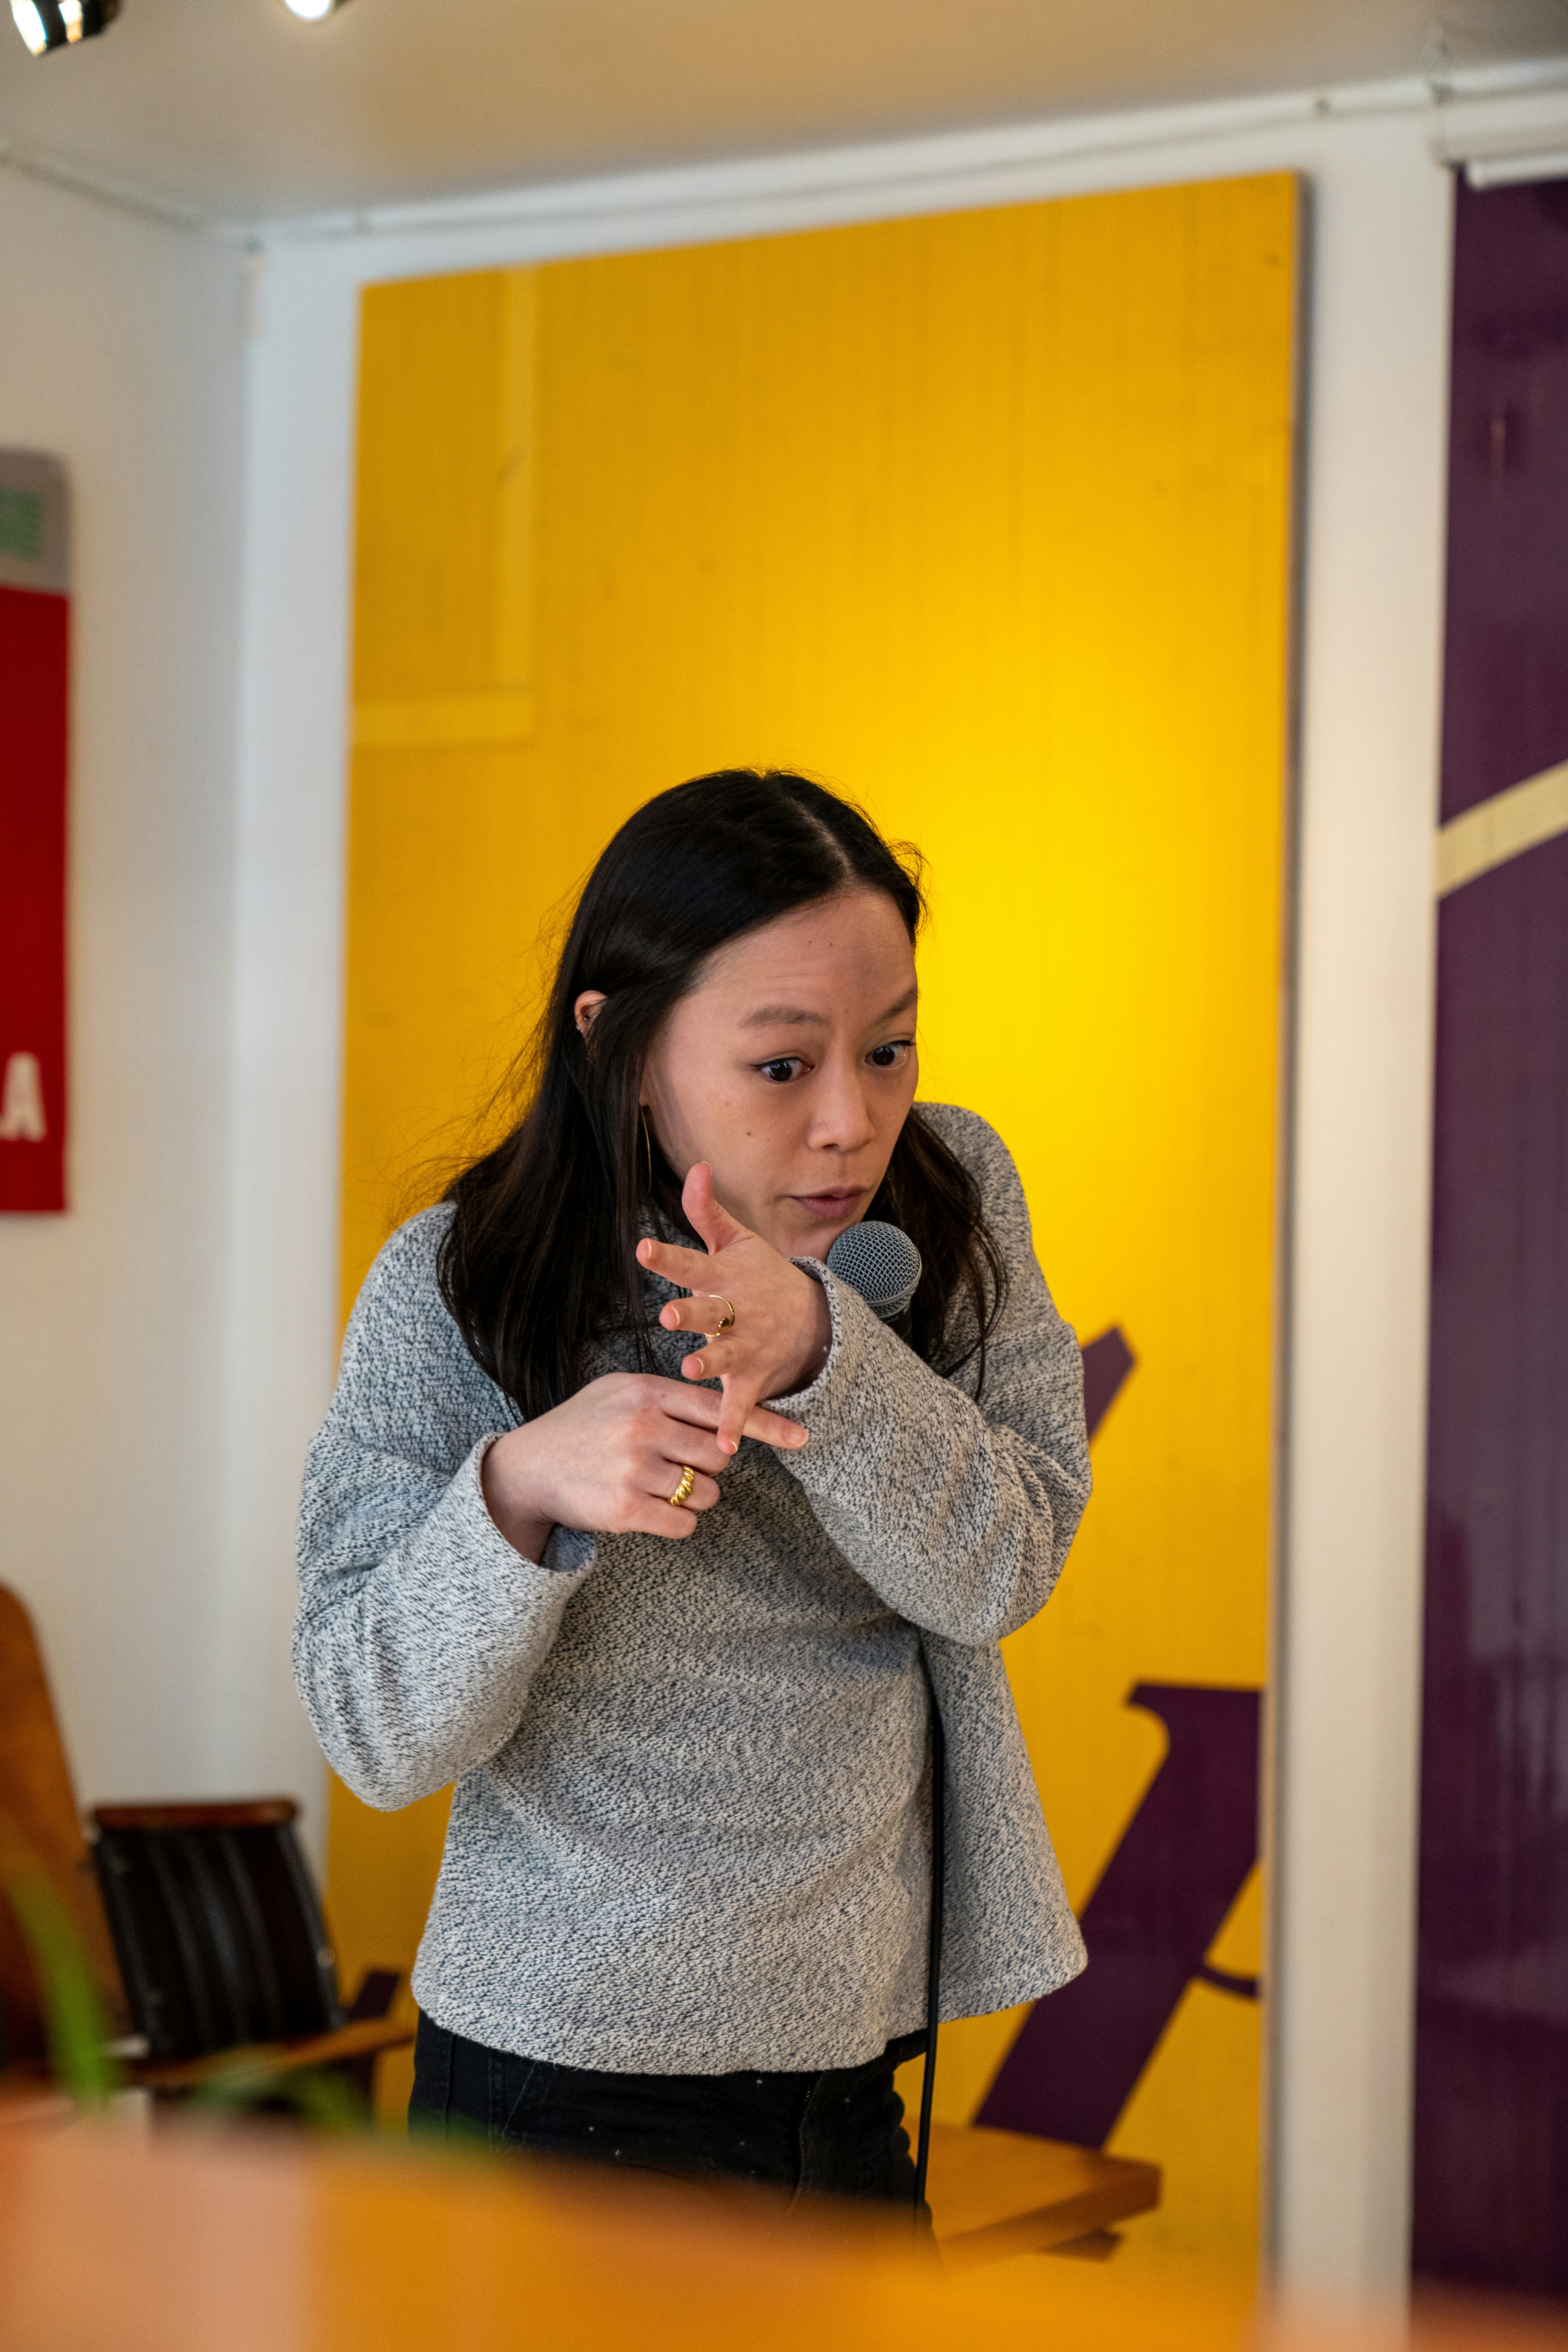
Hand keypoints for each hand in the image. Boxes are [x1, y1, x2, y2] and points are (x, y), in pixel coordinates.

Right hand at [480, 1369, 806, 1558]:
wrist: (528, 1468)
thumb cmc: (583, 1427)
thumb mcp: (621, 1393)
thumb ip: (670, 1397)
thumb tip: (726, 1408)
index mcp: (648, 1393)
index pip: (721, 1409)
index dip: (766, 1424)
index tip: (802, 1437)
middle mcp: (645, 1428)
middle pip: (720, 1455)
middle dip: (710, 1465)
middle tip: (677, 1463)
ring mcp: (636, 1470)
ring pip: (708, 1493)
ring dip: (694, 1496)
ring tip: (658, 1484)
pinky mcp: (627, 1510)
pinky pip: (685, 1523)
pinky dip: (677, 1521)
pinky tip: (650, 1508)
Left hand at [637, 1163, 833, 1456]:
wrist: (813, 1320)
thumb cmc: (762, 1276)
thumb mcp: (737, 1241)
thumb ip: (707, 1211)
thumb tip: (696, 1166)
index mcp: (725, 1277)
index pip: (691, 1264)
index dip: (667, 1258)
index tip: (642, 1249)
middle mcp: (736, 1311)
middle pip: (709, 1311)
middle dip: (691, 1313)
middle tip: (670, 1315)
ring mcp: (747, 1346)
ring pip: (724, 1356)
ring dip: (709, 1363)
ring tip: (690, 1369)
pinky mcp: (754, 1378)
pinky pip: (742, 1403)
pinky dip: (734, 1423)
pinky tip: (723, 1444)